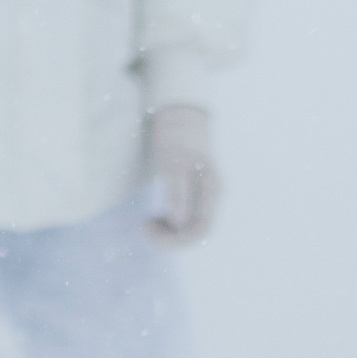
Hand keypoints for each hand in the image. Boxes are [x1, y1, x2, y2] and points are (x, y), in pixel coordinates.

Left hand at [143, 104, 220, 248]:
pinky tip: (154, 217)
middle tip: (144, 228)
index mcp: (212, 190)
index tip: (147, 229)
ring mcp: (203, 199)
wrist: (179, 119)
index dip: (176, 238)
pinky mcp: (192, 198)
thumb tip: (178, 222)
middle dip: (170, 237)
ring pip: (188, 229)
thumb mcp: (172, 162)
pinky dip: (167, 224)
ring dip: (167, 232)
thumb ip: (177, 191)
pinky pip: (182, 221)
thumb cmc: (175, 138)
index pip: (200, 229)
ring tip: (147, 222)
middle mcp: (211, 198)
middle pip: (195, 233)